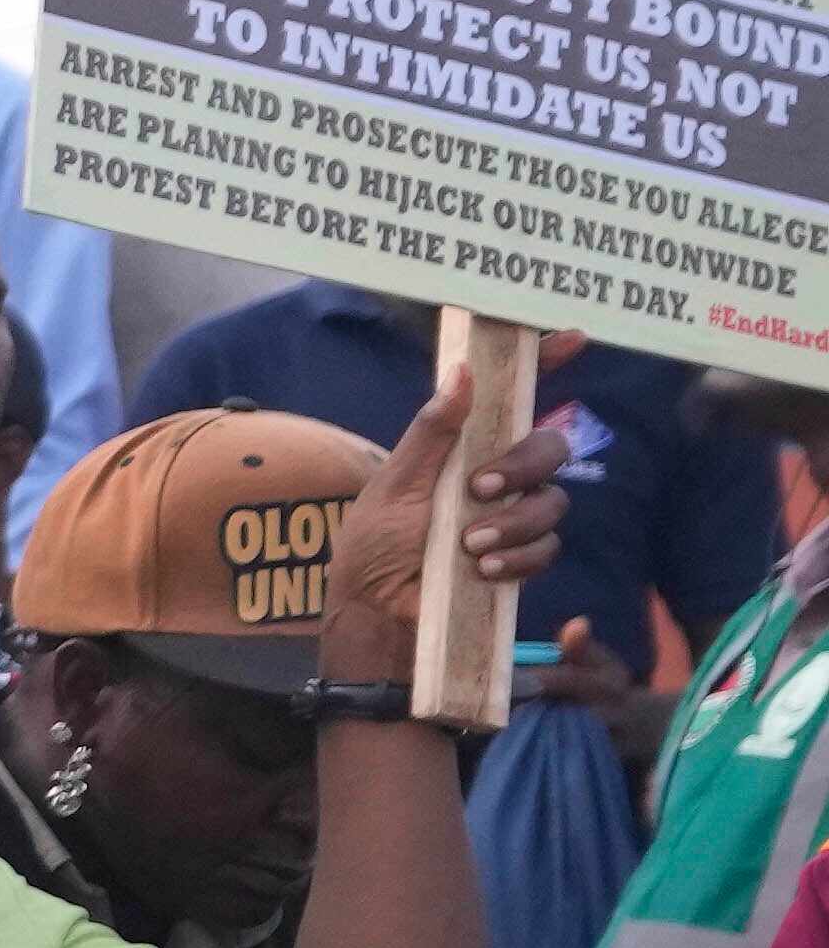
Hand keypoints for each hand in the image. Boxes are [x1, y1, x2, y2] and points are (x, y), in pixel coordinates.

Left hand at [317, 388, 571, 665]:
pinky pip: (547, 547)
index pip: (514, 397)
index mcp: (466, 447)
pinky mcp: (520, 557)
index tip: (572, 337)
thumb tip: (461, 374)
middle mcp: (498, 475)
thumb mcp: (395, 483)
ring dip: (513, 522)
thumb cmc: (375, 543)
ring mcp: (513, 516)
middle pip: (550, 447)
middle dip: (523, 465)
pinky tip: (481, 571)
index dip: (547, 363)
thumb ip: (432, 432)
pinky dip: (517, 558)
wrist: (376, 609)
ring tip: (468, 545)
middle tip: (480, 489)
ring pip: (553, 501)